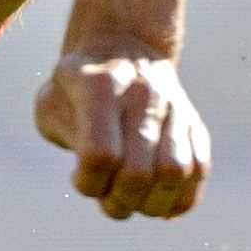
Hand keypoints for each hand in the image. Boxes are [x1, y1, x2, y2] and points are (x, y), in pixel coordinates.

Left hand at [34, 48, 210, 220]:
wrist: (124, 45)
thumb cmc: (78, 87)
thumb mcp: (51, 101)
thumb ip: (61, 135)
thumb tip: (92, 174)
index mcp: (101, 87)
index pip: (100, 156)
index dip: (88, 183)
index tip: (78, 179)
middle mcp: (143, 94)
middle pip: (138, 172)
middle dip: (118, 202)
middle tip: (107, 199)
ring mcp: (174, 108)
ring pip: (175, 174)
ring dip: (150, 204)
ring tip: (134, 200)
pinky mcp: (195, 124)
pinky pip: (199, 171)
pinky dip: (181, 199)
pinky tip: (158, 202)